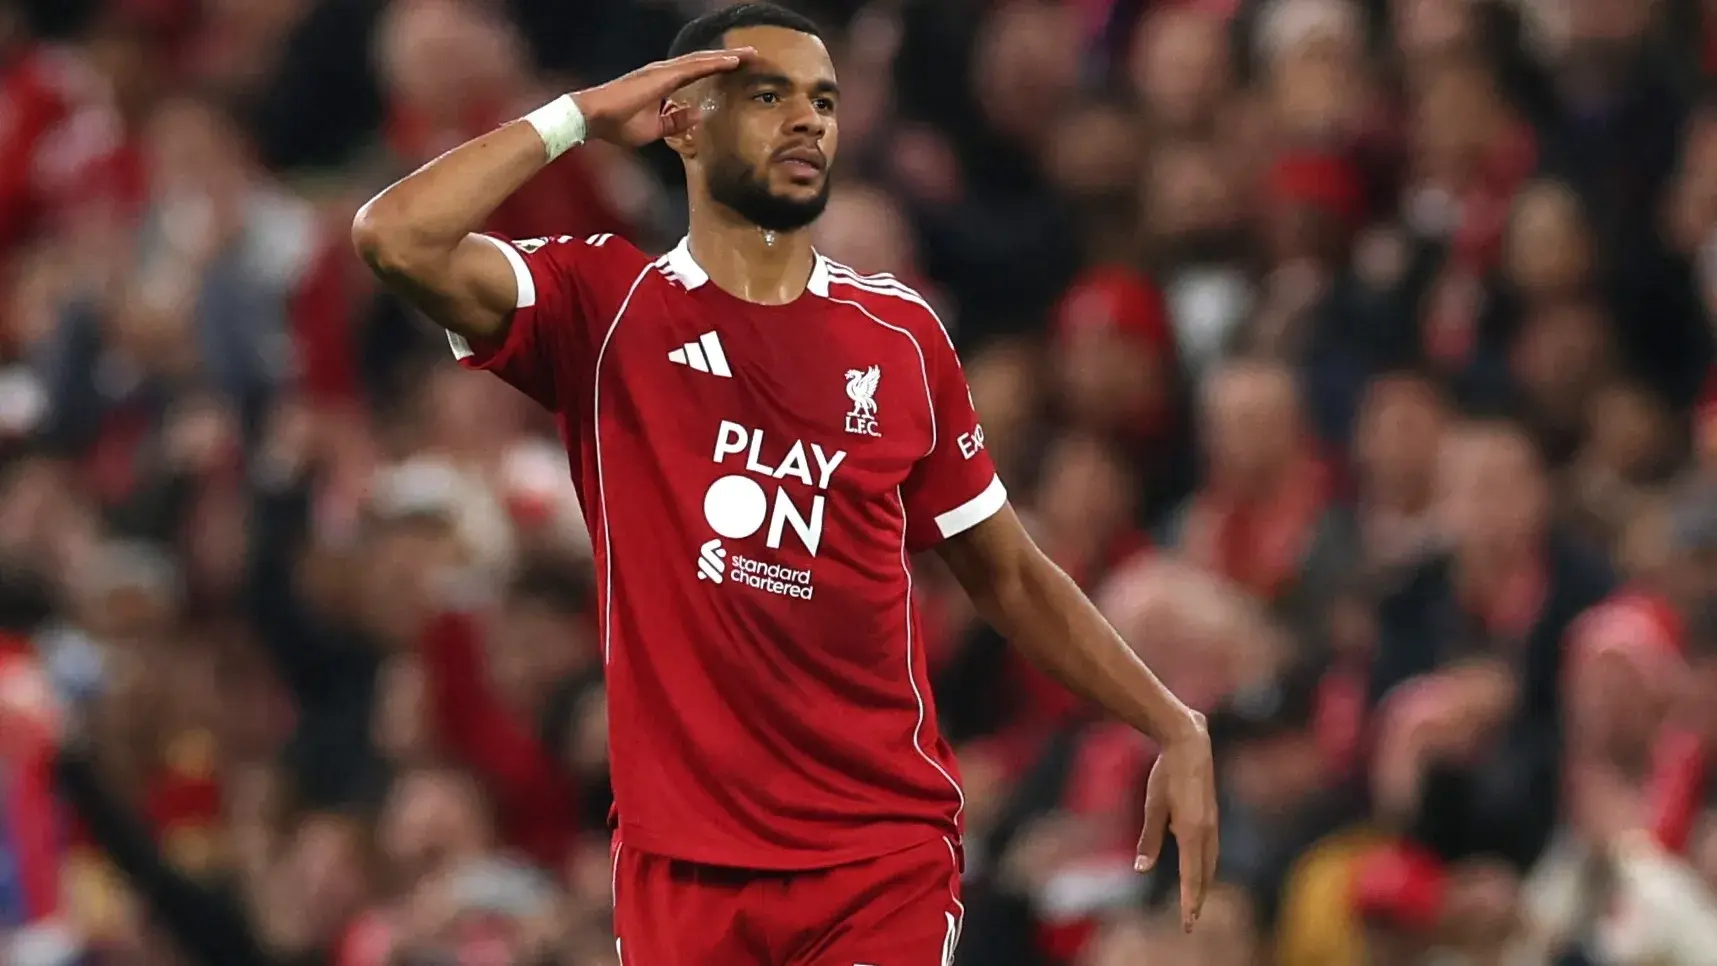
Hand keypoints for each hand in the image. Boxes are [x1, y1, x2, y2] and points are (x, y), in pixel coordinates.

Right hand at [573, 48, 754, 147]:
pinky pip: (694, 67)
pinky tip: (732, 61)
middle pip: (703, 62)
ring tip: (748, 55)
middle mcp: (664, 72)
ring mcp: (663, 71)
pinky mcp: (662, 76)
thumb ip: (677, 121)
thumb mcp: (656, 128)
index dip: (717, 68)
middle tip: (750, 56)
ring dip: (726, 58)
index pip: (696, 73)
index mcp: (663, 83)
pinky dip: (714, 63)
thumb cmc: (618, 124)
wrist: (593, 117)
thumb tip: (699, 115)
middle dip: (727, 59)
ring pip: (702, 61)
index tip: (737, 67)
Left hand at [1136, 713, 1217, 931]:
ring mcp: (1213, 824)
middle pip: (1204, 874)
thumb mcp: (1153, 807)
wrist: (1190, 745)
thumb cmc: (1167, 774)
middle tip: (1190, 921)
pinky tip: (1196, 867)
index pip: (1192, 876)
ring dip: (1203, 883)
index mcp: (1192, 832)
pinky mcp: (1212, 817)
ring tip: (1195, 900)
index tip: (1188, 922)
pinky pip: (1211, 849)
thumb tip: (1141, 869)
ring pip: (1210, 862)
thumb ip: (1149, 839)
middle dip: (1198, 898)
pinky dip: (1205, 865)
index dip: (1189, 901)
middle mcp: (1207, 832)